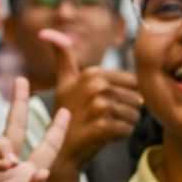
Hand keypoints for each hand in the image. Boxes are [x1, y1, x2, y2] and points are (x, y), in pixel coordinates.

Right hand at [42, 29, 140, 181]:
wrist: (60, 150)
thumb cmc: (67, 115)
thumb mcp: (64, 81)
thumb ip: (62, 55)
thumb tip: (46, 32)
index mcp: (92, 72)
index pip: (132, 82)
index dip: (125, 96)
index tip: (105, 104)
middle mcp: (95, 86)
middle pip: (136, 98)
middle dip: (127, 111)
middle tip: (105, 118)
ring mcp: (99, 106)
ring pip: (134, 114)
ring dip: (125, 124)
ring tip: (105, 127)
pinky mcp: (103, 126)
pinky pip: (127, 129)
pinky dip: (121, 135)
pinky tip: (105, 136)